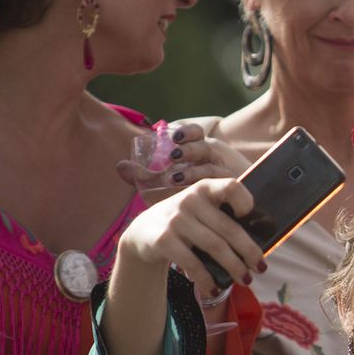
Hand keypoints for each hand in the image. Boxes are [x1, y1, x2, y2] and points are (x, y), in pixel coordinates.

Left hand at [116, 120, 249, 198]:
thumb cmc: (181, 198)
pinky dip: (212, 189)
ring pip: (214, 167)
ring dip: (195, 171)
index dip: (187, 131)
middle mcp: (212, 160)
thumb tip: (120, 166)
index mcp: (196, 152)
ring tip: (175, 179)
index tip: (174, 134)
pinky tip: (198, 195)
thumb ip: (142, 176)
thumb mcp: (160, 185)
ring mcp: (224, 175)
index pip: (195, 133)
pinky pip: (226, 187)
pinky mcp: (233, 192)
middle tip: (173, 156)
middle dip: (190, 149)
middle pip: (205, 146)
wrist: (204, 223)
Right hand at [118, 176, 262, 294]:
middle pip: (228, 228)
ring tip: (245, 280)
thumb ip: (221, 217)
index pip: (231, 186)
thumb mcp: (199, 211)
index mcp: (204, 189)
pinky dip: (207, 279)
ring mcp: (176, 219)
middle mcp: (190, 200)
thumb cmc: (184, 223)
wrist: (142, 232)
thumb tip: (255, 248)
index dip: (245, 201)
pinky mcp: (164, 240)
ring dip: (234, 267)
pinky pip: (193, 263)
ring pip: (215, 246)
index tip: (251, 218)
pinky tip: (215, 289)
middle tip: (260, 268)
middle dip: (249, 251)